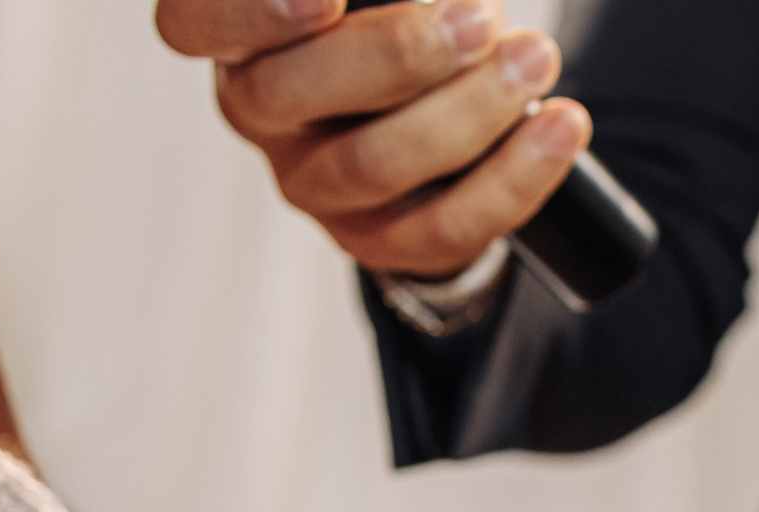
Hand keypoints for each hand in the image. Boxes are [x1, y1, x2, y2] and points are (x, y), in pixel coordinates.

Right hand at [155, 0, 587, 276]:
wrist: (431, 120)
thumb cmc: (390, 19)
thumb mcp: (376, 0)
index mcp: (239, 37)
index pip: (194, 23)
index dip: (249, 11)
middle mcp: (261, 114)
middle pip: (292, 93)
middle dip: (398, 54)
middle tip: (480, 17)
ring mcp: (314, 186)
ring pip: (374, 164)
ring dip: (471, 110)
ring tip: (535, 59)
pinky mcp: (377, 241)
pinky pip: (445, 227)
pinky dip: (516, 176)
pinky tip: (564, 126)